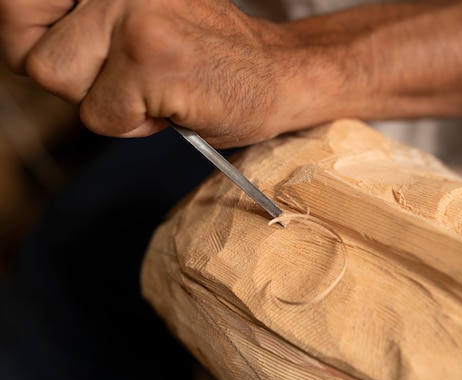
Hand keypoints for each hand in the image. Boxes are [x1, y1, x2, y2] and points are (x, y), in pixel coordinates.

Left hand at [1, 0, 296, 146]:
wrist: (276, 77)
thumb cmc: (207, 58)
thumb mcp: (133, 19)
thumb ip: (82, 23)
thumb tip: (24, 45)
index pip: (15, 1)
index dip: (30, 38)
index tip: (71, 56)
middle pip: (27, 49)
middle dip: (70, 80)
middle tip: (122, 80)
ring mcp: (132, 14)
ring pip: (57, 80)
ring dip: (104, 103)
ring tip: (152, 89)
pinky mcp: (150, 58)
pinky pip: (101, 116)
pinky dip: (135, 126)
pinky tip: (173, 105)